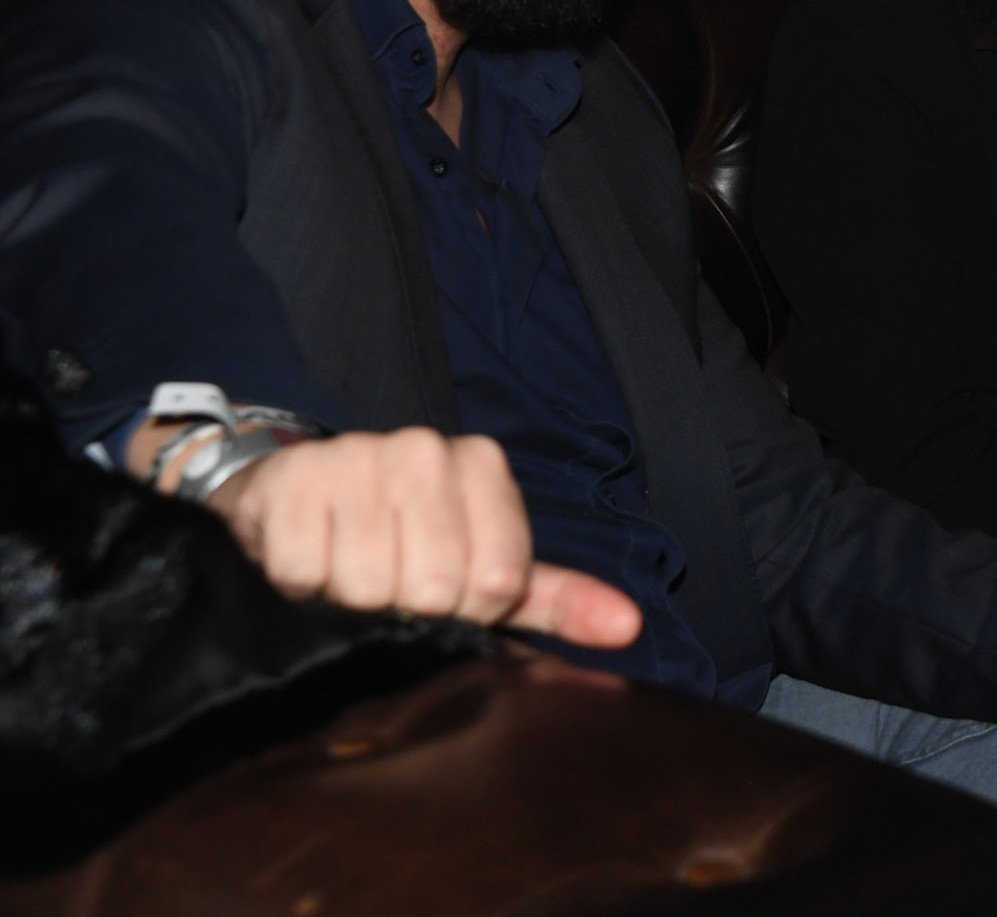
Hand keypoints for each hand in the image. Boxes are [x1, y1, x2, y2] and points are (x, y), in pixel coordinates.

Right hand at [195, 428, 640, 646]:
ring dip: (348, 600)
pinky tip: (306, 557)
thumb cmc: (400, 542)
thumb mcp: (484, 571)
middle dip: (403, 608)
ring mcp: (355, 456)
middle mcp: (425, 448)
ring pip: (368, 585)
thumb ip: (558, 600)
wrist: (291, 498)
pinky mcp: (291, 479)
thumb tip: (628, 626)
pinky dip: (300, 584)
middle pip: (434, 588)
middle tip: (384, 583)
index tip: (440, 592)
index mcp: (482, 465)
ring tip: (344, 570)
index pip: (499, 582)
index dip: (465, 610)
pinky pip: (304, 572)